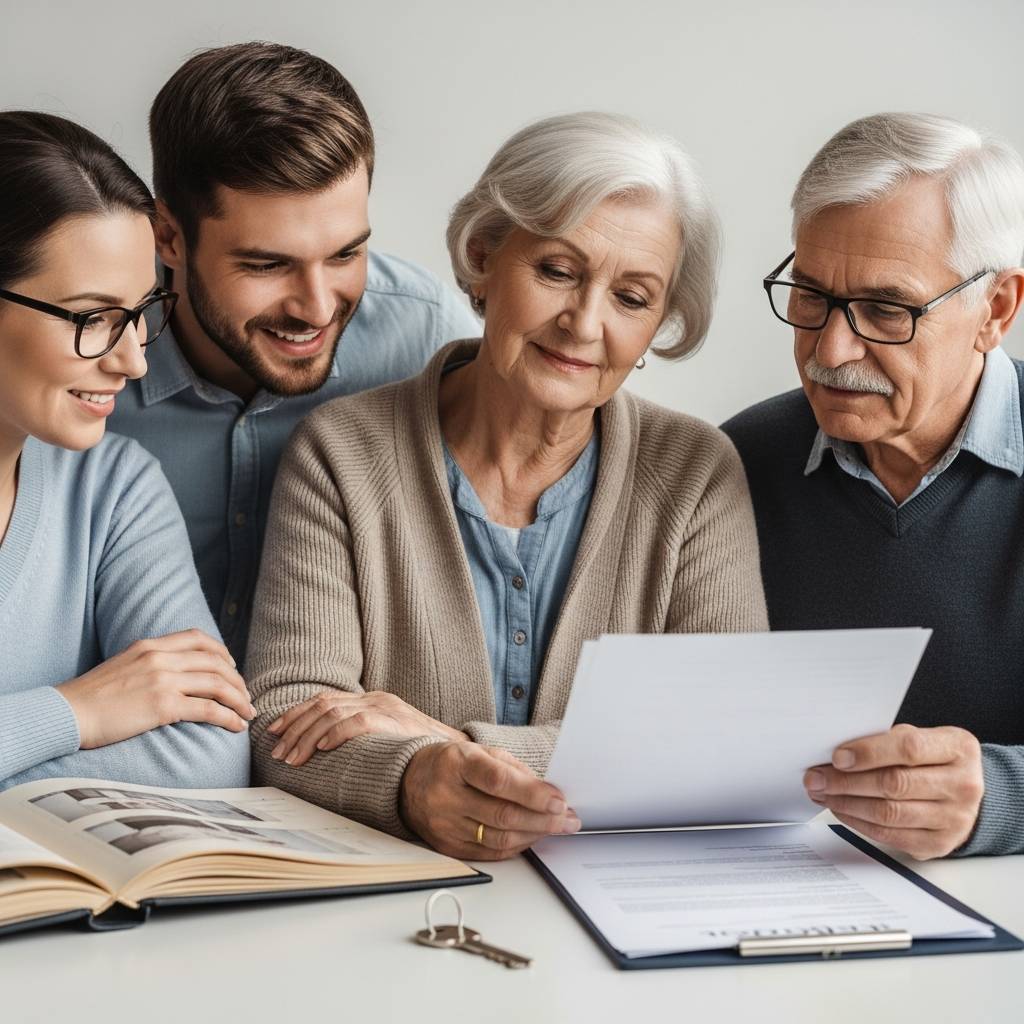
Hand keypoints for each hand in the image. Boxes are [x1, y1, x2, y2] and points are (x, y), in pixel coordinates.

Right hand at [58, 629, 253, 748]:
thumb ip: (149, 663)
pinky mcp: (163, 706)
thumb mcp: (123, 665)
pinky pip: (208, 709)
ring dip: (239, 699)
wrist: (67, 714)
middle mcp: (160, 658)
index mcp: (150, 645)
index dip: (221, 651)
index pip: (197, 638)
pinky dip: (229, 717)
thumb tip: (173, 673)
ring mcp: (163, 680)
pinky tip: (236, 726)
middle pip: (215, 662)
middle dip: (236, 680)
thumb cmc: (91, 698)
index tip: (231, 666)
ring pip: (217, 684)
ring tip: (248, 712)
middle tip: (245, 696)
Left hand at [267, 690, 467, 765]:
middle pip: (322, 705)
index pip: (324, 700)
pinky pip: (358, 722)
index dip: (295, 715)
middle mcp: (375, 699)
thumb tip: (324, 756)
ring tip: (291, 757)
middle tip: (277, 751)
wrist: (459, 752)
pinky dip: (335, 733)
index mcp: (371, 701)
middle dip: (294, 728)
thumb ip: (361, 739)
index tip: (273, 731)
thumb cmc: (421, 753)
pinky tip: (321, 749)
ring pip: (333, 713)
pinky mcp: (394, 719)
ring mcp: (385, 707)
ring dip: (307, 736)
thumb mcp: (387, 740)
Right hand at [399, 742, 580, 860]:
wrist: (409, 781)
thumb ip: (513, 770)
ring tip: (557, 828)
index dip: (532, 793)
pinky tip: (532, 837)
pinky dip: (516, 847)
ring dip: (534, 835)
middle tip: (568, 819)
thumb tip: (548, 792)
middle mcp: (446, 796)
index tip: (559, 800)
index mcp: (456, 764)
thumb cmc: (451, 764)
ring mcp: (444, 825)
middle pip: (502, 814)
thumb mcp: (480, 752)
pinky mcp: (446, 847)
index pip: (498, 782)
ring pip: (498, 838)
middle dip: (543, 819)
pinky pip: (489, 853)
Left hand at [804, 723, 984, 858]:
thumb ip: (887, 741)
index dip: (868, 752)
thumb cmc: (934, 759)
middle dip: (846, 781)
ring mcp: (953, 818)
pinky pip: (889, 835)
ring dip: (846, 803)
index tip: (837, 757)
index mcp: (958, 748)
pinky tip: (841, 809)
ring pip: (889, 813)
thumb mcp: (922, 738)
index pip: (909, 748)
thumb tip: (838, 754)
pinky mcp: (938, 844)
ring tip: (823, 793)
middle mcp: (962, 785)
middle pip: (894, 784)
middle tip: (816, 777)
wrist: (966, 793)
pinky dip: (858, 822)